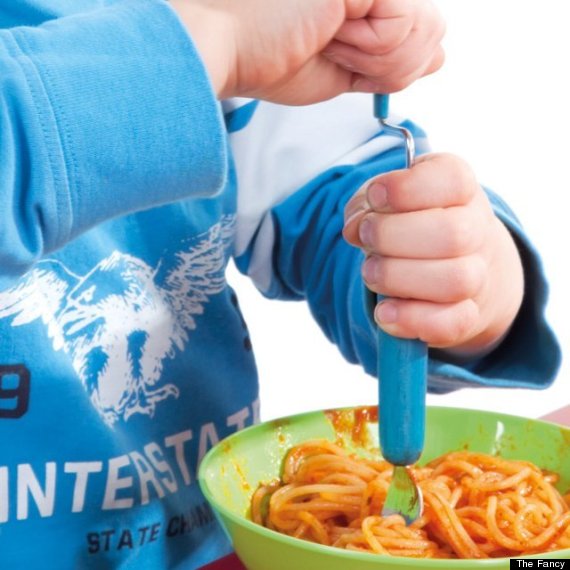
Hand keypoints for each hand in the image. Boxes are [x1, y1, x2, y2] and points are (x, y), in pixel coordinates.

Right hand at [170, 0, 444, 103]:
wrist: (230, 47)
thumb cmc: (270, 57)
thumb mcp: (343, 67)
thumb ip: (391, 58)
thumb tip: (439, 55)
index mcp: (366, 0)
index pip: (423, 27)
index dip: (396, 63)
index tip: (344, 57)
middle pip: (434, 29)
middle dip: (390, 64)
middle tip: (334, 48)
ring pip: (426, 30)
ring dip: (376, 58)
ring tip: (329, 39)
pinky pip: (404, 27)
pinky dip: (370, 49)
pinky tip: (332, 34)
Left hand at [343, 153, 523, 357]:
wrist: (456, 264)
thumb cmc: (409, 224)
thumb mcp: (385, 202)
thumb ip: (365, 207)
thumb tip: (356, 228)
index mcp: (459, 190)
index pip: (454, 179)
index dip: (407, 188)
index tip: (376, 197)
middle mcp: (476, 230)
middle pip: (453, 234)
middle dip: (393, 237)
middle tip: (366, 237)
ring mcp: (478, 276)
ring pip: (456, 281)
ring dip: (398, 278)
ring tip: (371, 273)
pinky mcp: (468, 315)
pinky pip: (452, 323)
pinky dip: (411, 319)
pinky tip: (384, 312)